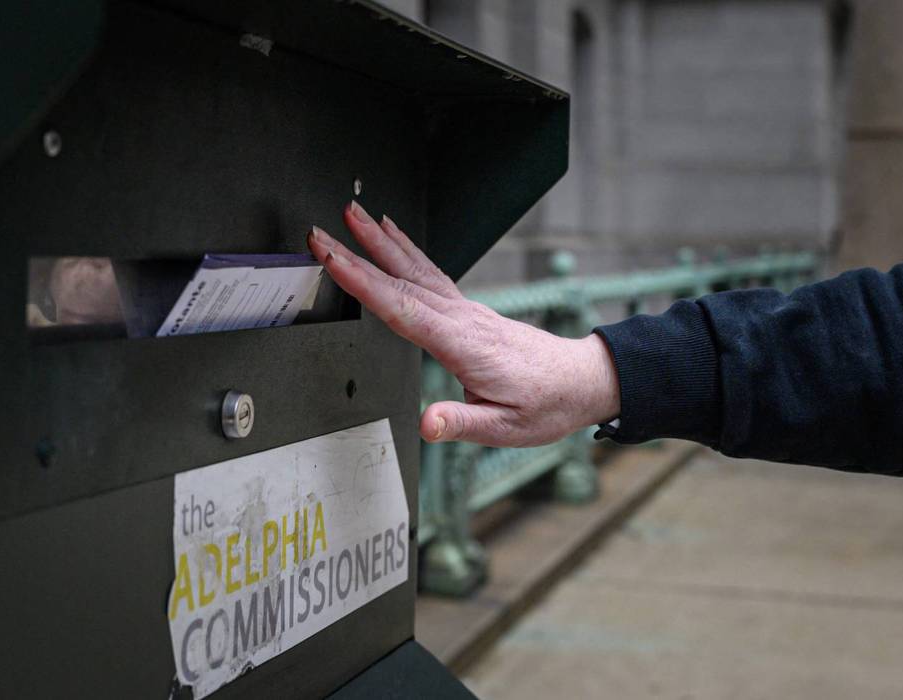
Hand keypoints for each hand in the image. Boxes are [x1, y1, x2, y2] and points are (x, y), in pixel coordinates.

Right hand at [307, 202, 620, 446]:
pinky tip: (392, 235)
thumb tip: (428, 424)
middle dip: (358, 253)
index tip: (333, 259)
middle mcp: (462, 318)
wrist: (580, 382)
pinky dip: (406, 249)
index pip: (402, 308)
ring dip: (380, 240)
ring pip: (415, 268)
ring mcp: (465, 309)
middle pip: (400, 280)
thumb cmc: (544, 404)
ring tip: (352, 214)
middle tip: (322, 231)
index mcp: (462, 344)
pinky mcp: (468, 309)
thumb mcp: (505, 428)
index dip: (363, 282)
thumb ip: (461, 423)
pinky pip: (430, 271)